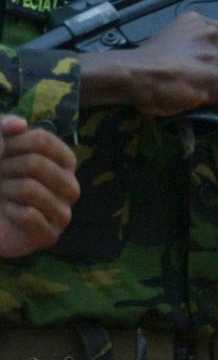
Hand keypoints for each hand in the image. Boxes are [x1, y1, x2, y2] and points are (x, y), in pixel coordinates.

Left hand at [0, 115, 77, 256]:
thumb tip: (20, 124)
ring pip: (31, 189)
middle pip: (36, 164)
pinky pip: (28, 215)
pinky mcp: (50, 235)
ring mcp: (63, 212)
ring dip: (5, 190)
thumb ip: (1, 129)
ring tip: (3, 194)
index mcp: (63, 161)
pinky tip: (7, 212)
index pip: (42, 140)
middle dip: (5, 168)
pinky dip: (8, 210)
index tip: (1, 152)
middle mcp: (69, 185)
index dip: (11, 143)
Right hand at [77, 12, 217, 119]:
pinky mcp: (213, 79)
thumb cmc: (143, 64)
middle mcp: (210, 36)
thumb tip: (209, 70)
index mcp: (200, 24)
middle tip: (192, 88)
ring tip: (190, 97)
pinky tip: (210, 116)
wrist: (129, 73)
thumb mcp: (171, 42)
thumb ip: (194, 48)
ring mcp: (213, 57)